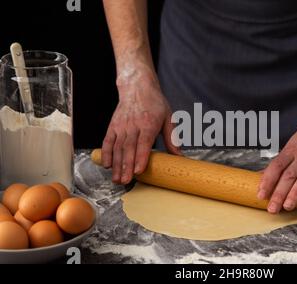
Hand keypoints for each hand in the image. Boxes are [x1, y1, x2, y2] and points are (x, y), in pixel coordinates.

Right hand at [101, 66, 179, 183]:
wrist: (137, 86)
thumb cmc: (155, 103)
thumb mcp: (168, 117)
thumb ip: (172, 138)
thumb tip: (180, 156)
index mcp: (148, 123)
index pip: (143, 143)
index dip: (140, 158)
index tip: (138, 171)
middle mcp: (133, 125)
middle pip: (128, 148)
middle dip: (126, 166)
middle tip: (126, 181)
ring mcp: (121, 126)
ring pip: (117, 148)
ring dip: (116, 165)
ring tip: (117, 179)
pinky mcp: (112, 126)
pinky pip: (108, 142)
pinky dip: (106, 154)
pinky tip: (107, 165)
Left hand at [257, 113, 296, 213]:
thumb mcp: (295, 142)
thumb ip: (283, 160)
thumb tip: (263, 174)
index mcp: (292, 149)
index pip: (276, 167)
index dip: (267, 181)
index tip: (261, 195)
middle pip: (289, 175)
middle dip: (279, 193)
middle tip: (272, 209)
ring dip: (296, 192)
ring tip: (288, 206)